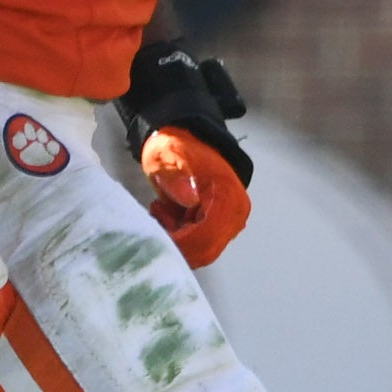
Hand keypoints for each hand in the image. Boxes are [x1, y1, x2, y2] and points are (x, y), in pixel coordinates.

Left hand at [140, 128, 249, 267]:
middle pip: (205, 250)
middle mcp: (235, 214)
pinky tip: (168, 217)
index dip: (179, 240)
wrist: (191, 139)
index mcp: (227, 197)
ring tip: (161, 213)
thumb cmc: (178, 146)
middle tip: (156, 218)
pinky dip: (181, 239)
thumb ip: (177, 176)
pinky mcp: (222, 227)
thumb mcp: (169, 154)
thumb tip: (191, 201)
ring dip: (177, 240)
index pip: (206, 235)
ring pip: (201, 252)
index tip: (157, 225)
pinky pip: (201, 246)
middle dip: (176, 243)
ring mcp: (230, 223)